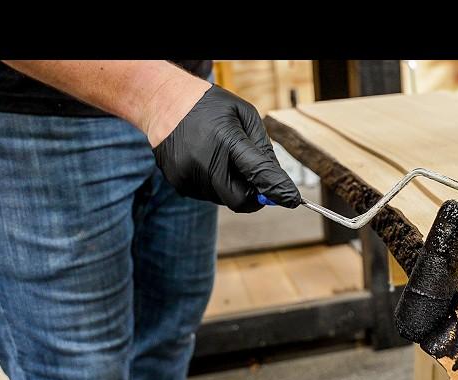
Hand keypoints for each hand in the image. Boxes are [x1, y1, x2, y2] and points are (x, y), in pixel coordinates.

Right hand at [151, 85, 300, 212]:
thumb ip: (262, 149)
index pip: (258, 173)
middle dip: (253, 195)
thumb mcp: (245, 116)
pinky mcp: (178, 183)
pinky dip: (215, 185)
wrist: (164, 102)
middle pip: (239, 199)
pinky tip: (206, 161)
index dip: (278, 189)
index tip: (292, 200)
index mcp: (226, 140)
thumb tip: (276, 180)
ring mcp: (188, 175)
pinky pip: (207, 195)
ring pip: (223, 198)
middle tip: (255, 181)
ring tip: (221, 157)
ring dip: (232, 186)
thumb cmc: (211, 107)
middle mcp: (204, 161)